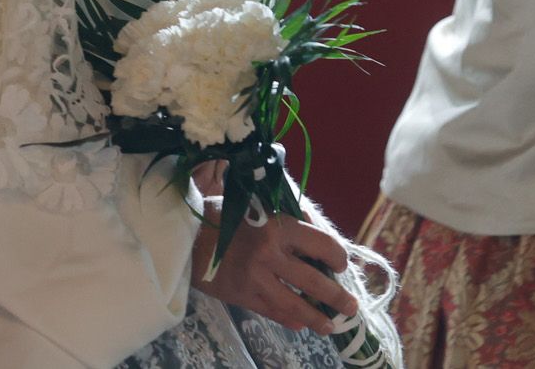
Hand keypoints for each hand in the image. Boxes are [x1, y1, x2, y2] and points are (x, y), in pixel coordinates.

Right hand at [189, 196, 359, 335]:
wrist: (183, 234)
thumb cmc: (219, 213)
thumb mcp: (255, 207)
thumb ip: (284, 221)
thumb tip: (314, 233)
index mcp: (278, 226)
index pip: (323, 244)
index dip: (338, 256)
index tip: (341, 264)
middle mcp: (271, 255)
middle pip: (315, 282)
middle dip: (338, 298)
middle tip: (351, 307)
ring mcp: (257, 279)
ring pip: (296, 305)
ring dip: (317, 318)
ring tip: (331, 326)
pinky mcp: (243, 295)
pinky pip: (273, 312)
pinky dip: (289, 320)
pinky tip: (300, 325)